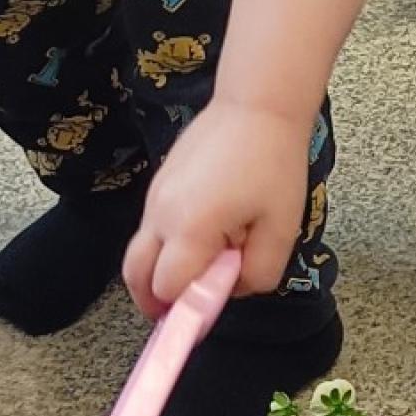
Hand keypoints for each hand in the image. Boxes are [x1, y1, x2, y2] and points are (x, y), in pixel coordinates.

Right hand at [126, 97, 309, 312]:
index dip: (186, 309)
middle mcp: (160, 214)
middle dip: (155, 301)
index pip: (167, 289)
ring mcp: (154, 197)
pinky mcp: (158, 184)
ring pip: (140, 252)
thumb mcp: (281, 229)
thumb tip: (231, 288)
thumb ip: (257, 273)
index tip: (208, 310)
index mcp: (190, 228)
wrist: (256, 105)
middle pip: (134, 276)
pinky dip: (166, 246)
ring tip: (204, 267)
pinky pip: (151, 229)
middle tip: (185, 310)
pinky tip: (205, 235)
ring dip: (162, 271)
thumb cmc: (273, 164)